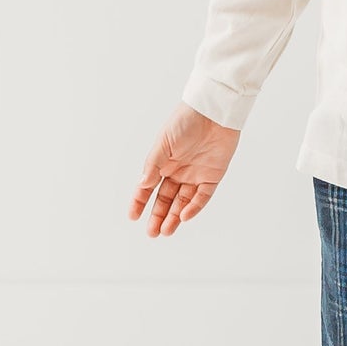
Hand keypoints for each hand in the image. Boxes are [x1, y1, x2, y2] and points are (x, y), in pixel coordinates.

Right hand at [129, 102, 241, 236]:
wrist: (214, 112)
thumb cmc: (186, 121)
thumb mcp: (164, 143)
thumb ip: (154, 165)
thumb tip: (143, 184)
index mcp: (163, 162)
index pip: (148, 187)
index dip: (140, 201)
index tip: (132, 216)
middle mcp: (178, 171)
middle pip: (165, 199)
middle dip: (157, 216)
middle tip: (151, 233)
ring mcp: (195, 175)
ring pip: (183, 202)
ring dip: (174, 217)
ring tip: (165, 231)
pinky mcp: (213, 176)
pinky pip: (202, 197)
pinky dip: (194, 207)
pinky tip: (184, 216)